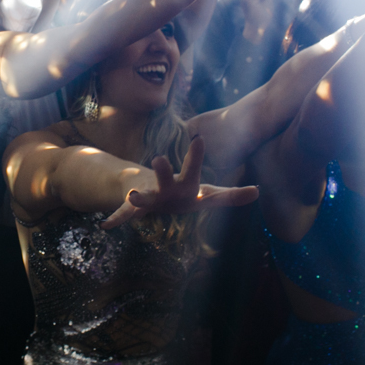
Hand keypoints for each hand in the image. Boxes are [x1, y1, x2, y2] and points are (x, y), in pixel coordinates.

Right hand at [102, 137, 259, 228]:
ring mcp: (150, 196)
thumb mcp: (207, 195)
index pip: (196, 171)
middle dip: (166, 171)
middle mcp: (168, 187)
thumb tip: (259, 192)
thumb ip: (231, 195)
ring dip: (140, 196)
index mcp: (188, 186)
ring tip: (132, 194)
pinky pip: (124, 215)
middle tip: (161, 158)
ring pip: (145, 196)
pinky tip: (105, 227)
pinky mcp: (134, 208)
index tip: (199, 137)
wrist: (143, 188)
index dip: (196, 157)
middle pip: (172, 180)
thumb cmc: (182, 192)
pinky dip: (116, 220)